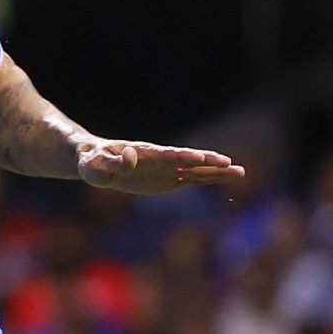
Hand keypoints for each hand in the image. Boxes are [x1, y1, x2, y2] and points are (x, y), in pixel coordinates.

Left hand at [76, 139, 247, 194]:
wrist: (95, 162)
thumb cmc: (92, 163)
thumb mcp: (96, 165)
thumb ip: (113, 161)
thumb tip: (130, 157)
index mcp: (144, 154)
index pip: (167, 155)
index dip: (183, 156)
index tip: (200, 159)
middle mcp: (160, 159)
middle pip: (188, 160)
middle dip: (208, 162)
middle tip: (229, 163)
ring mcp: (167, 169)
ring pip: (196, 170)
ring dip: (217, 171)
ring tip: (240, 172)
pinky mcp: (168, 179)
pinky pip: (193, 179)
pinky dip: (209, 179)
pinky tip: (226, 178)